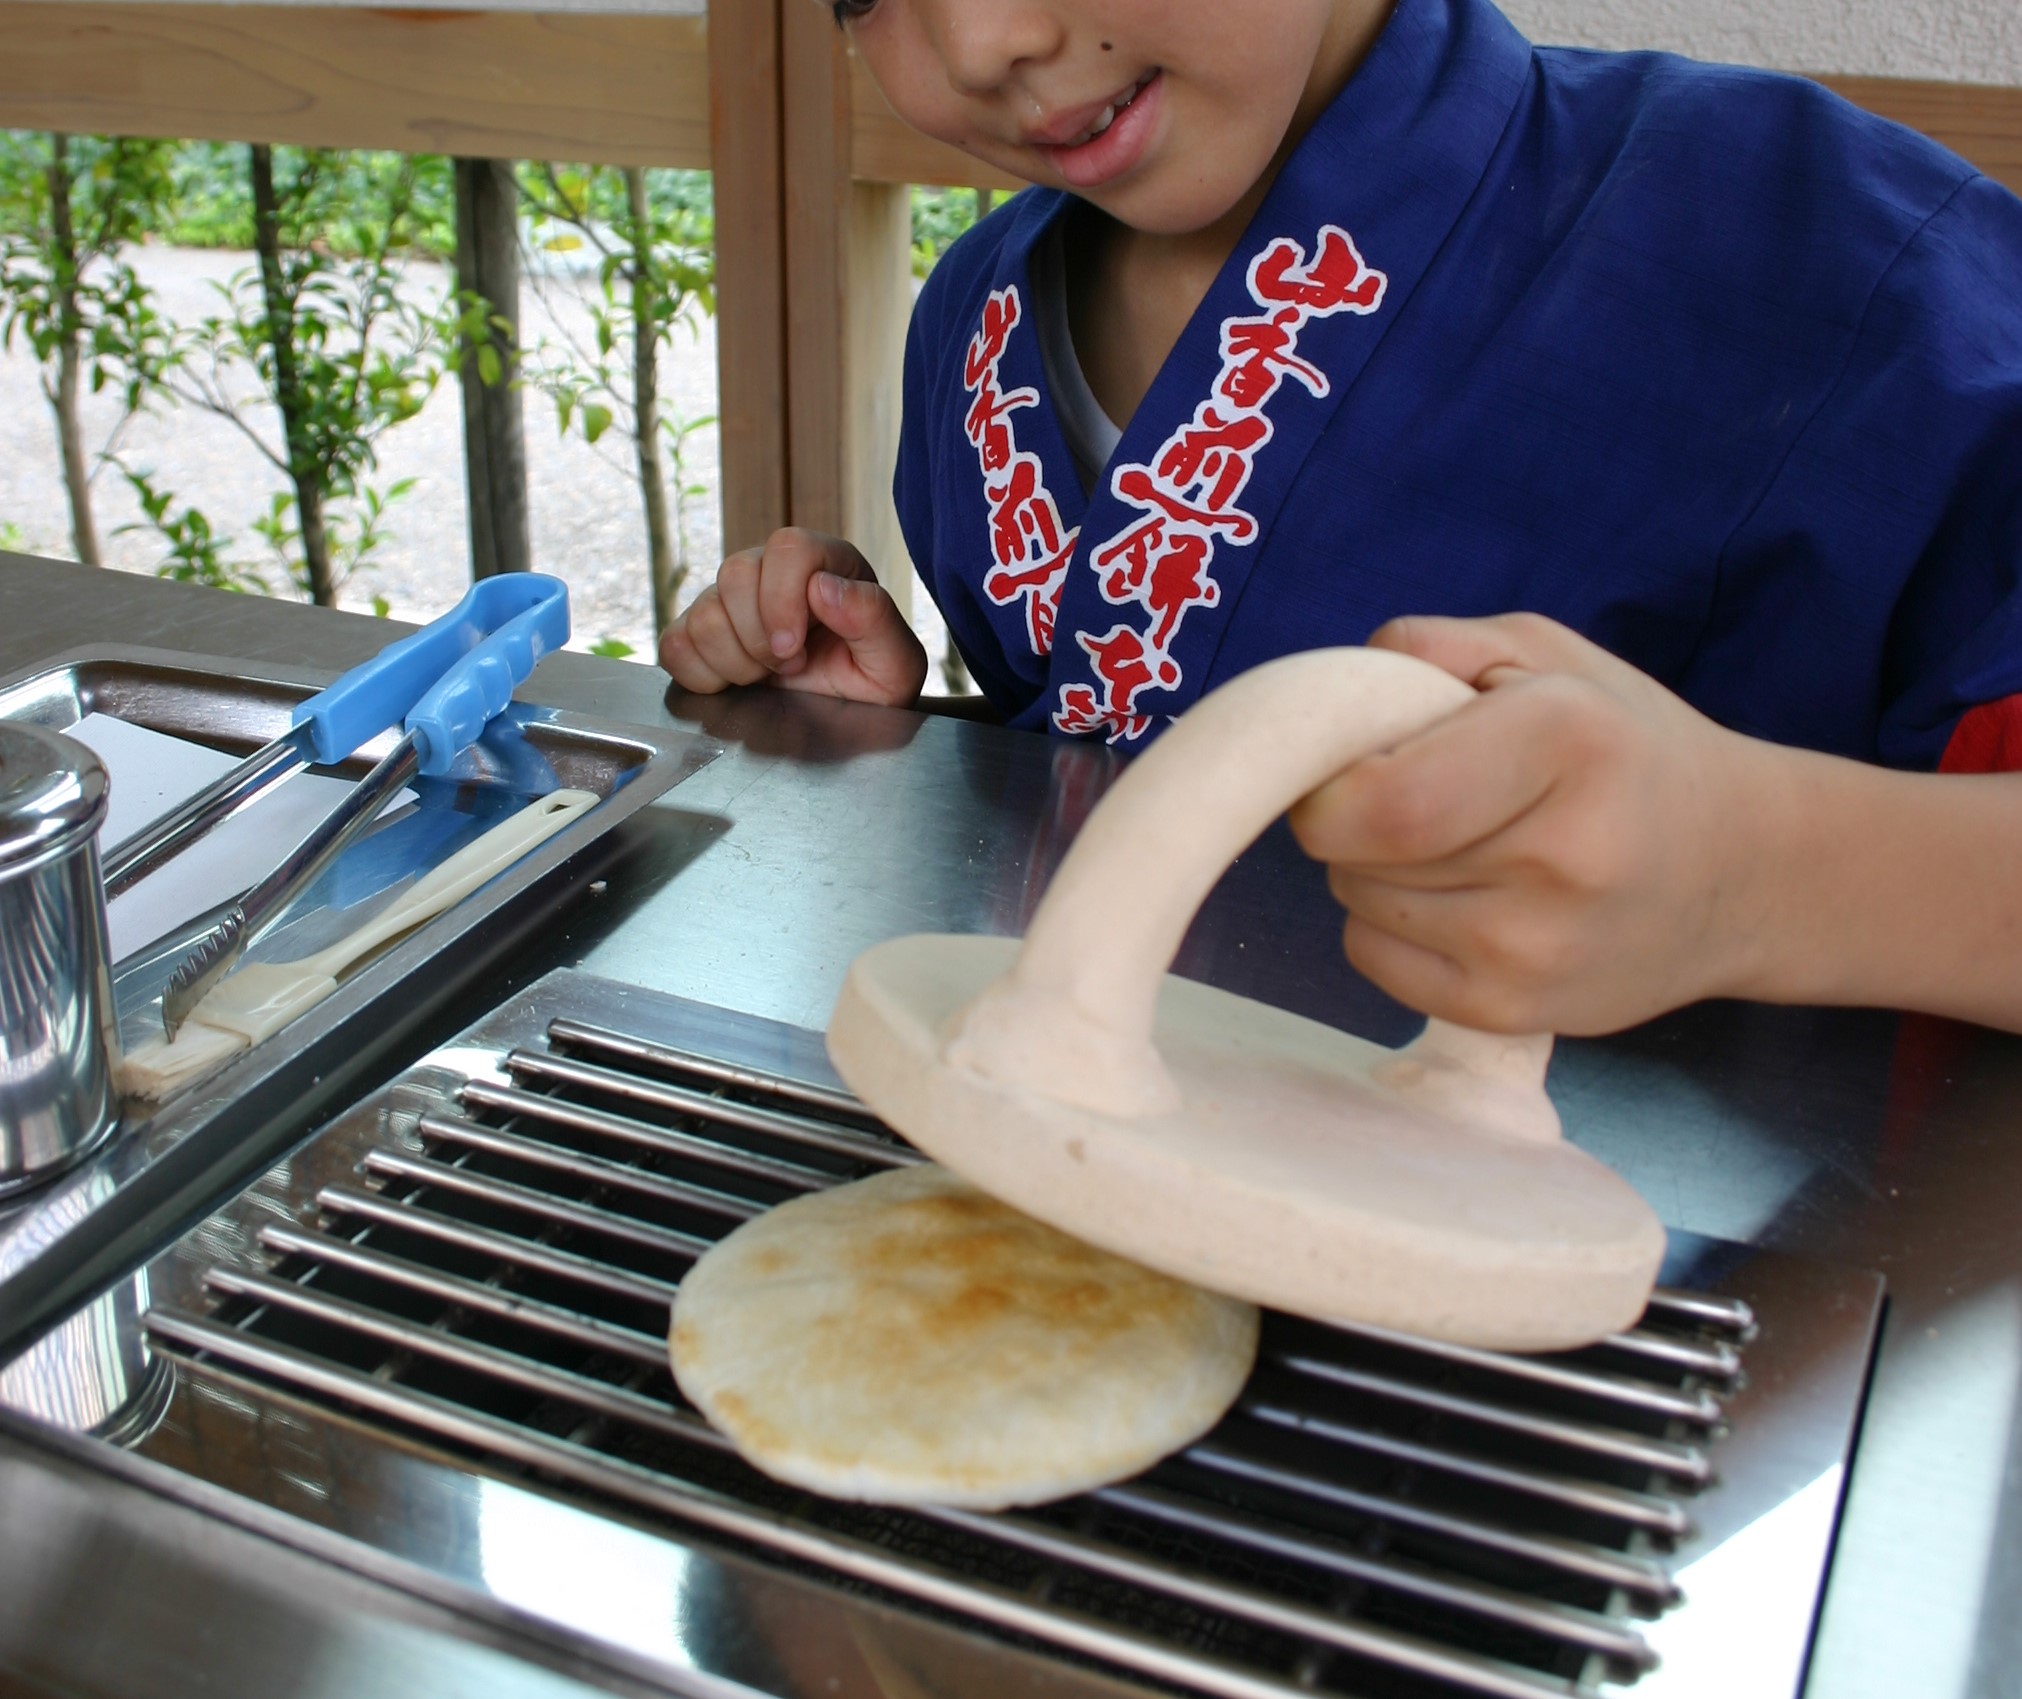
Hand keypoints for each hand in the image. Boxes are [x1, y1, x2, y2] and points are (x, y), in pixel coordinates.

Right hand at [658, 527, 928, 706]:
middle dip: (759, 638)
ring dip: (735, 660)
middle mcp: (773, 571)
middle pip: (734, 573)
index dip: (782, 598)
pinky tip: (738, 683)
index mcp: (826, 563)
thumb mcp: (896, 663)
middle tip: (790, 667)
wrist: (845, 719)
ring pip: (702, 612)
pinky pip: (675, 645)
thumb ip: (874, 619)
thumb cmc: (874, 685)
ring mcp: (731, 600)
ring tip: (768, 676)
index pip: (788, 547)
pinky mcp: (698, 633)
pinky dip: (702, 674)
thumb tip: (824, 588)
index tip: (794, 650)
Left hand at [1288, 613, 1780, 1035]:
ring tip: (1458, 845)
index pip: (1385, 801)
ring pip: (1357, 904)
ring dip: (1374, 869)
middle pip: (1358, 851)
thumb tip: (1333, 693)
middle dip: (1355, 816)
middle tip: (1420, 793)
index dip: (1332, 785)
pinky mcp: (1514, 1013)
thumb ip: (1432, 648)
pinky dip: (1389, 926)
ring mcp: (1537, 951)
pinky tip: (1461, 900)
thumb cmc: (1625, 748)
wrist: (1742, 871)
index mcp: (1567, 744)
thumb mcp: (1546, 656)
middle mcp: (1560, 858)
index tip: (1348, 765)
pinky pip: (1372, 960)